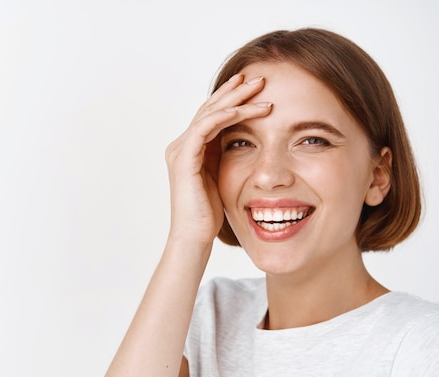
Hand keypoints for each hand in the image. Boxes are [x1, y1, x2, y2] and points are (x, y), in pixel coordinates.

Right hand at [164, 73, 272, 244]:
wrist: (193, 237)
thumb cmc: (209, 214)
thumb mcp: (222, 178)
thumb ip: (226, 157)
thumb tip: (247, 142)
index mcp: (190, 149)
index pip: (211, 114)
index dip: (231, 98)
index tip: (253, 85)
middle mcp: (181, 145)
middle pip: (209, 108)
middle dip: (234, 91)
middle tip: (258, 76)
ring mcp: (180, 151)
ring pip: (208, 114)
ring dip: (234, 99)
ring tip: (258, 88)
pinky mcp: (183, 160)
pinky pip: (204, 130)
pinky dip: (224, 117)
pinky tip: (243, 110)